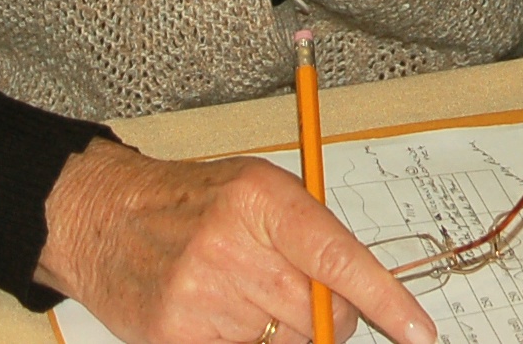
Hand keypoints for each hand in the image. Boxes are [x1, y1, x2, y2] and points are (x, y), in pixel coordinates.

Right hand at [38, 139, 436, 343]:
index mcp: (261, 199)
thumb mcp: (256, 193)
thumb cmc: (191, 202)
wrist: (103, 218)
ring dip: (280, 334)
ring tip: (243, 297)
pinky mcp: (176, 336)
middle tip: (293, 295)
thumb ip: (310, 236)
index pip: (339, 258)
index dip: (386, 300)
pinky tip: (221, 318)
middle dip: (326, 318)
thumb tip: (358, 296)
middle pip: (320, 316)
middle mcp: (231, 245)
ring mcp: (201, 295)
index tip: (419, 331)